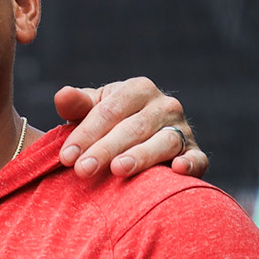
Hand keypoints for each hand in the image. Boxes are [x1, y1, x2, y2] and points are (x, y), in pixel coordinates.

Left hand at [53, 78, 206, 178]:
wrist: (139, 139)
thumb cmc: (108, 124)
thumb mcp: (91, 110)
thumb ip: (77, 105)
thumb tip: (62, 95)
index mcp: (138, 89)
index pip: (109, 111)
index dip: (86, 133)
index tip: (66, 156)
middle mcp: (165, 105)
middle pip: (133, 128)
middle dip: (105, 149)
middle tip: (82, 170)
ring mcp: (183, 128)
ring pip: (163, 141)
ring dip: (141, 156)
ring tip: (118, 170)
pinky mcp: (195, 152)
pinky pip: (197, 158)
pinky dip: (190, 163)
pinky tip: (177, 170)